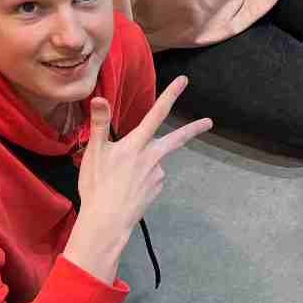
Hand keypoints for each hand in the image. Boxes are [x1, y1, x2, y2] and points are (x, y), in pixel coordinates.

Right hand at [63, 77, 212, 282]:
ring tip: (118, 178)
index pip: (156, 113)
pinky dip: (142, 178)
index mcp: (137, 144)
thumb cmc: (98, 185)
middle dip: (193, 129)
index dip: (170, 95)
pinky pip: (151, 176)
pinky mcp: (158, 188)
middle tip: (209, 122)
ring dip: (144, 162)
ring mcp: (158, 174)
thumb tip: (99, 98)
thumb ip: (99, 124)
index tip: (184, 81)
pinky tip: (127, 188)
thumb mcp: (94, 153)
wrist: (108, 220)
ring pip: (154, 160)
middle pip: (176, 138)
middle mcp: (153, 157)